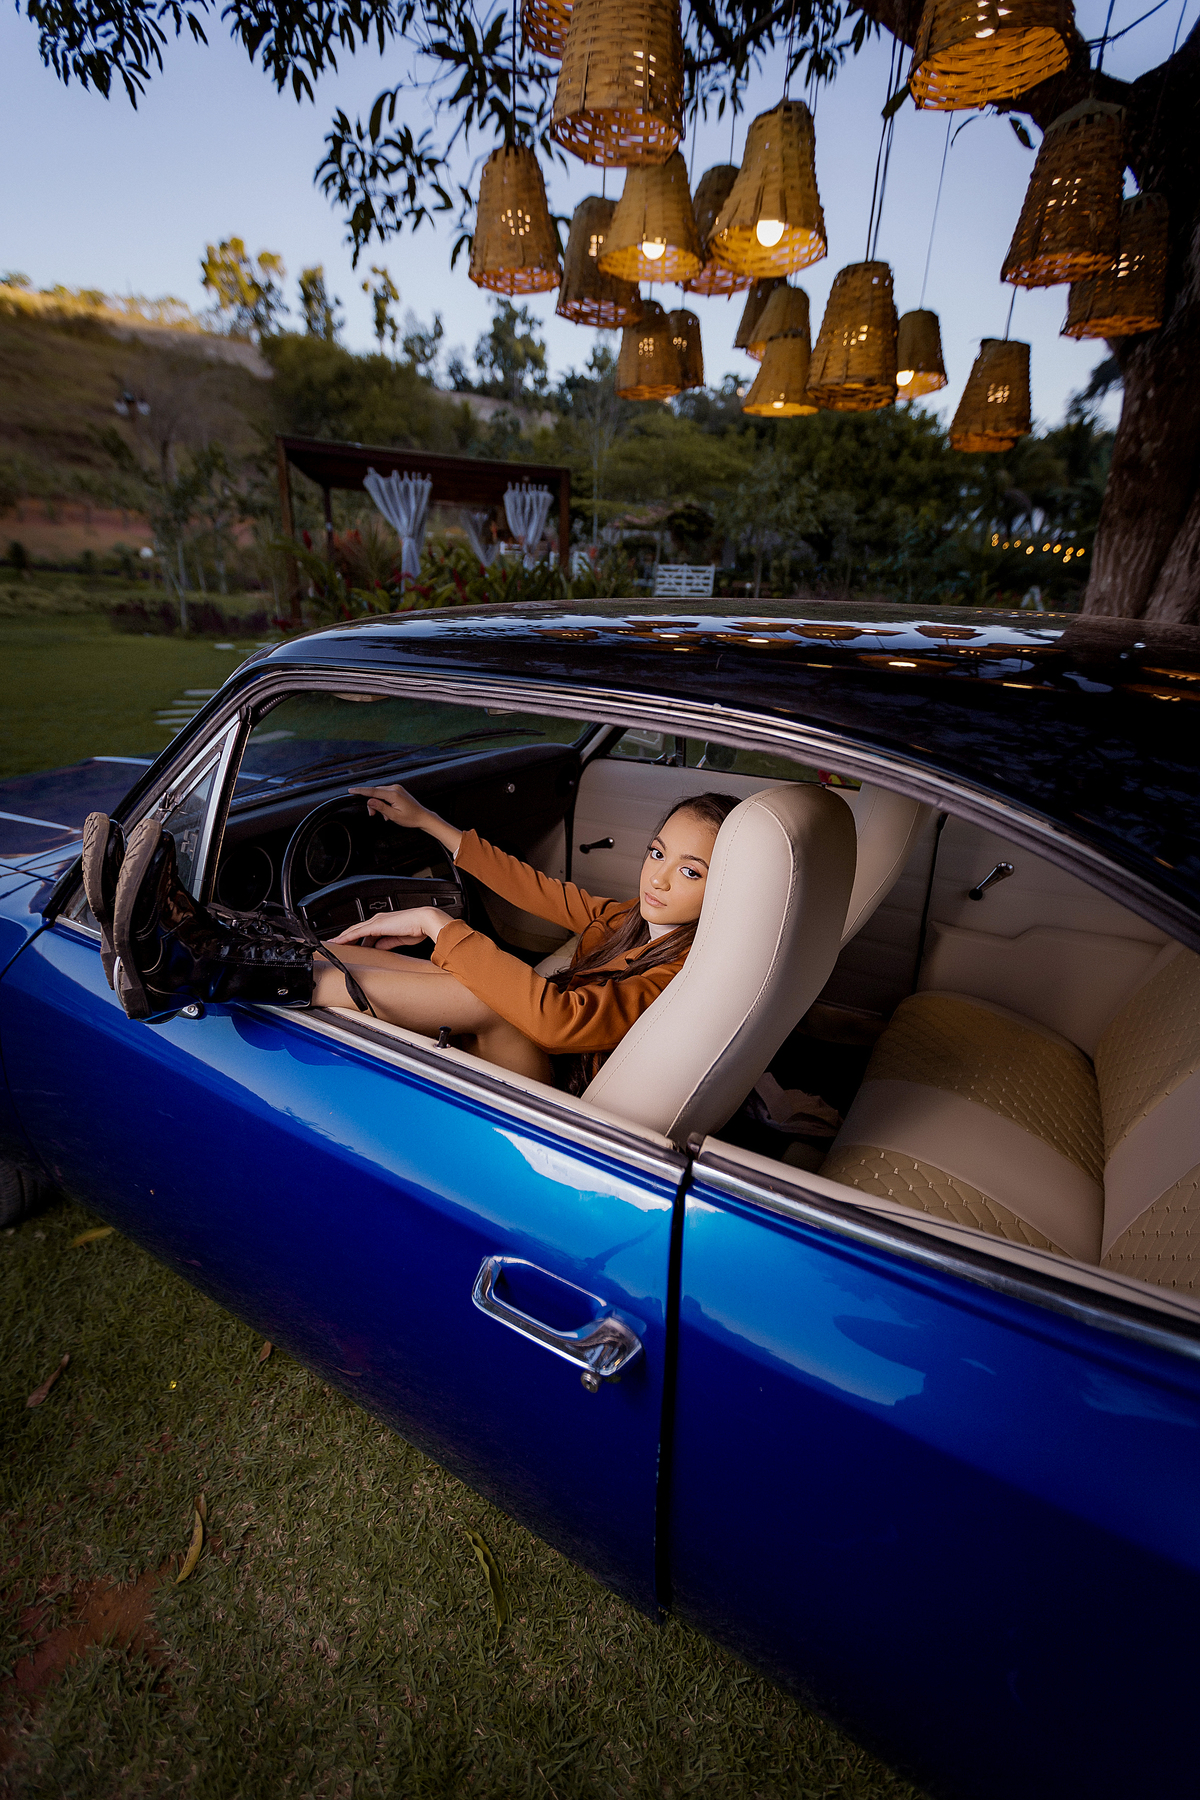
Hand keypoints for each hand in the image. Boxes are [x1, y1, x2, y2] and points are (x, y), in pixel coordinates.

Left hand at [327, 906, 452, 950]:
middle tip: (335, 945)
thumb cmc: (417, 929)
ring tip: (333, 945)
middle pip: (356, 929)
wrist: (423, 921)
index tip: (348, 945)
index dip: (355, 937)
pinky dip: (346, 937)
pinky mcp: (375, 926)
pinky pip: (356, 932)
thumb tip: (379, 948)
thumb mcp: (399, 939)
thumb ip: (388, 942)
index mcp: (384, 922)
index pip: (365, 931)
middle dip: (345, 937)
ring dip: (342, 938)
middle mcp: (377, 920)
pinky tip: (338, 942)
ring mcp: (375, 922)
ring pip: (353, 930)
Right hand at [350, 783, 427, 829]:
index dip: (360, 791)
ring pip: (379, 794)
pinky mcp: (398, 791)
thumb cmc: (411, 818)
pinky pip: (385, 794)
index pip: (373, 791)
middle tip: (373, 815)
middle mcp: (395, 788)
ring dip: (378, 804)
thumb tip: (369, 801)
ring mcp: (397, 788)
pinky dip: (383, 802)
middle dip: (372, 804)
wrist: (422, 817)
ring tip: (385, 816)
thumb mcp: (394, 816)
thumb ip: (381, 807)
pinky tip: (388, 812)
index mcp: (393, 794)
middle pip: (375, 793)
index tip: (351, 790)